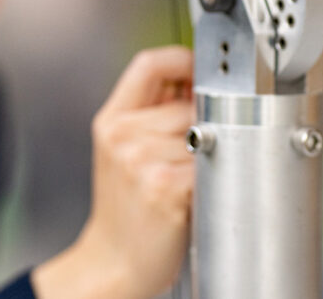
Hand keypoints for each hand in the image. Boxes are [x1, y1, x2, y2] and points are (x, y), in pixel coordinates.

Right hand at [34, 46, 194, 298]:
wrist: (113, 263)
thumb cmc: (126, 210)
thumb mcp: (123, 152)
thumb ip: (152, 113)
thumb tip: (197, 82)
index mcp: (111, 121)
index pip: (150, 64)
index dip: (182, 59)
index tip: (199, 70)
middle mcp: (122, 136)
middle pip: (187, 101)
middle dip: (203, 123)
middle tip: (197, 151)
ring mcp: (142, 160)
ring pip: (203, 133)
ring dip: (209, 155)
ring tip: (190, 180)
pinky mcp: (165, 185)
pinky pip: (209, 164)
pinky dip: (211, 179)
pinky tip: (193, 195)